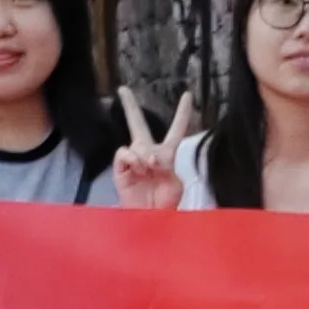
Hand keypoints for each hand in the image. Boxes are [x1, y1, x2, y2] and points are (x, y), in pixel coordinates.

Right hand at [111, 88, 199, 208]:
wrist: (152, 218)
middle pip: (138, 124)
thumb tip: (150, 157)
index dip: (182, 112)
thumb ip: (166, 165)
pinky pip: (124, 153)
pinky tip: (138, 169)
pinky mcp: (120, 169)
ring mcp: (133, 160)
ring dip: (145, 156)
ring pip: (137, 144)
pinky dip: (133, 160)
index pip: (176, 129)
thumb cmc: (166, 203)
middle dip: (130, 106)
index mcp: (167, 154)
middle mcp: (148, 153)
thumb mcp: (175, 183)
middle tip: (123, 90)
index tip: (188, 95)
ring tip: (148, 170)